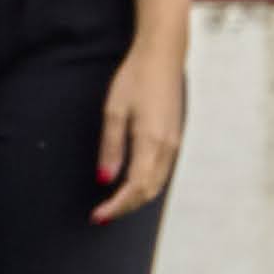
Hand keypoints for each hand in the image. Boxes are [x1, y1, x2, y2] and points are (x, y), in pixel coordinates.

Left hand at [93, 37, 184, 221]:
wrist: (163, 57)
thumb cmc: (135, 79)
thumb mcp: (114, 111)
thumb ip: (111, 148)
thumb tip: (105, 180)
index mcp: (151, 141)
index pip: (134, 187)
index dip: (116, 206)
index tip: (97, 216)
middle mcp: (168, 147)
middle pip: (148, 191)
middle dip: (125, 207)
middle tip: (101, 215)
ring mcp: (175, 143)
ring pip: (157, 184)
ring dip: (136, 198)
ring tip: (113, 204)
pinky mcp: (175, 138)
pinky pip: (162, 172)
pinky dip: (146, 185)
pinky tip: (131, 184)